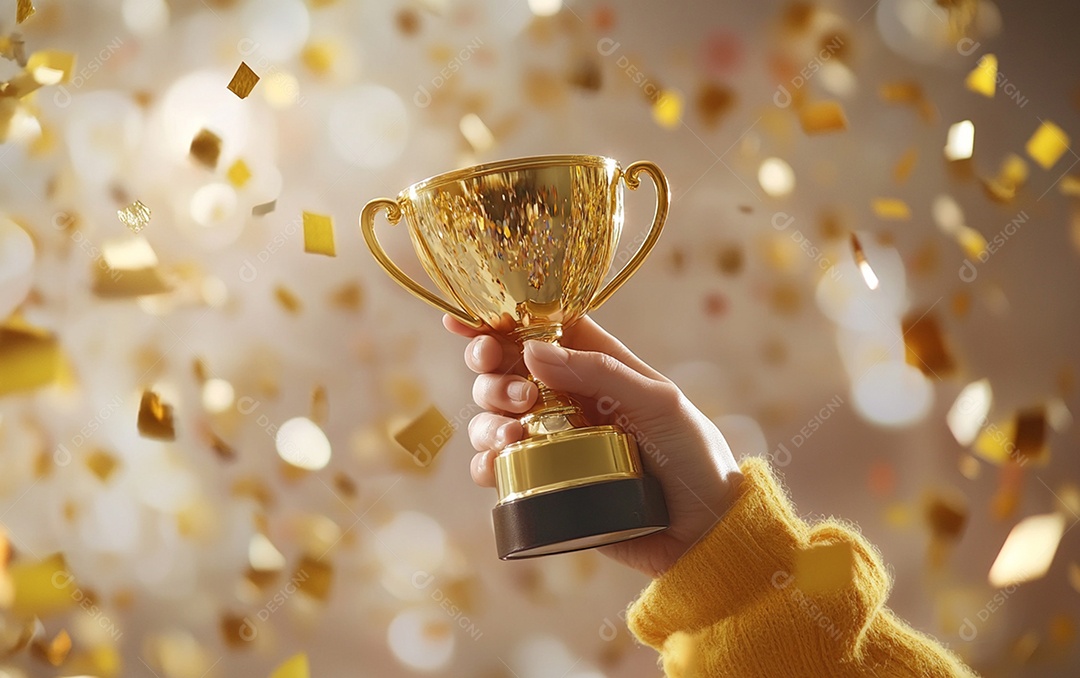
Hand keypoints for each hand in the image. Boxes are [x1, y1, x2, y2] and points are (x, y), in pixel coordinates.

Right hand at [443, 314, 742, 576]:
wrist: (705, 531)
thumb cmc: (694, 456)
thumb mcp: (658, 402)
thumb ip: (599, 371)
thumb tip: (530, 351)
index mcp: (596, 366)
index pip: (540, 329)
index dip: (499, 319)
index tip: (460, 320)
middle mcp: (567, 398)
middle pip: (505, 369)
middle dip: (490, 372)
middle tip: (512, 392)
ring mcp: (553, 441)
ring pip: (492, 417)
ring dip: (487, 418)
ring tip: (513, 435)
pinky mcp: (545, 483)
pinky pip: (497, 467)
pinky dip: (484, 462)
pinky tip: (496, 465)